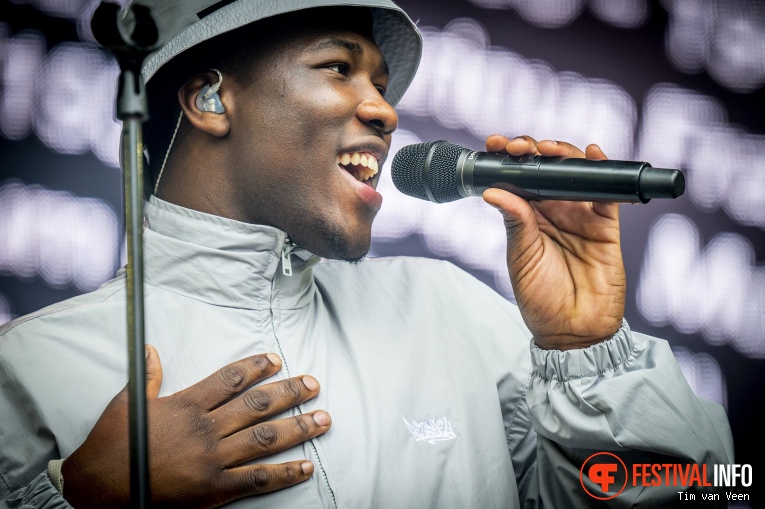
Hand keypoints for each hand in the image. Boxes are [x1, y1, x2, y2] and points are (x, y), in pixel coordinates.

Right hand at [61, 346, 330, 507]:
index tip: (276, 360)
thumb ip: (147, 377)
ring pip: (265, 438)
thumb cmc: (113, 445)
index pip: (229, 380)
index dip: (256, 367)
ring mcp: (213, 460)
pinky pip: (256, 480)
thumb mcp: (127, 404)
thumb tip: (152, 351)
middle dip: (289, 392)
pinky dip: (284, 473)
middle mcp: (206, 429)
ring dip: (298, 427)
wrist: (100, 488)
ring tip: (323, 418)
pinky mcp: (215, 489)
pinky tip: (305, 466)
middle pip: (257, 405)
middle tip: (313, 384)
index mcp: (187, 405)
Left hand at [483, 135, 625, 349]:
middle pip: (547, 168)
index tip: (494, 145)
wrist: (573, 330)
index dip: (509, 158)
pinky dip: (602, 169)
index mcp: (528, 217)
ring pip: (575, 172)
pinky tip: (593, 153)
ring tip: (548, 149)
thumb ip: (515, 222)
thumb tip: (494, 190)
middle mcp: (554, 211)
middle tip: (519, 146)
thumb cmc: (541, 298)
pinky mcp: (606, 225)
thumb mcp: (521, 257)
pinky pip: (607, 191)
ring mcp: (580, 215)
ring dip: (563, 153)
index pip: (519, 178)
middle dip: (533, 149)